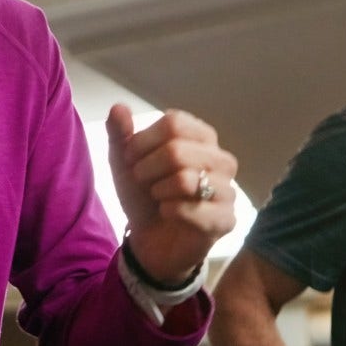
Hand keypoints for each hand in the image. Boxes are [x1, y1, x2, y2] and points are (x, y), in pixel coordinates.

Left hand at [106, 104, 237, 281]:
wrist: (149, 239)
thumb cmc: (144, 195)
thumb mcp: (124, 163)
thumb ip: (120, 134)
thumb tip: (118, 107)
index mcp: (201, 137)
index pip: (174, 123)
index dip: (143, 141)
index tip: (131, 158)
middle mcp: (221, 159)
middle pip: (177, 150)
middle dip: (147, 169)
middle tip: (143, 183)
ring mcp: (228, 189)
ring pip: (185, 179)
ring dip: (158, 191)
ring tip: (158, 197)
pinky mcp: (226, 219)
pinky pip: (192, 209)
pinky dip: (169, 212)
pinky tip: (168, 214)